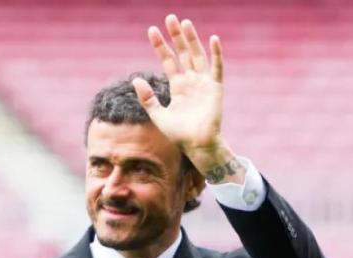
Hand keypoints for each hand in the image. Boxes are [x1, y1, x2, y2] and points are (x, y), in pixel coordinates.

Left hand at [134, 14, 242, 180]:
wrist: (197, 144)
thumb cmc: (179, 134)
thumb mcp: (158, 116)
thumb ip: (147, 99)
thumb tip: (136, 80)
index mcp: (177, 87)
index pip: (167, 60)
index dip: (160, 46)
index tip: (152, 30)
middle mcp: (190, 81)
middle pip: (182, 53)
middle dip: (176, 36)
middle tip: (170, 18)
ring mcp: (203, 83)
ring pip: (197, 56)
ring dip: (192, 39)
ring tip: (185, 22)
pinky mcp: (215, 88)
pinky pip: (217, 68)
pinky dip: (216, 54)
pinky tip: (213, 39)